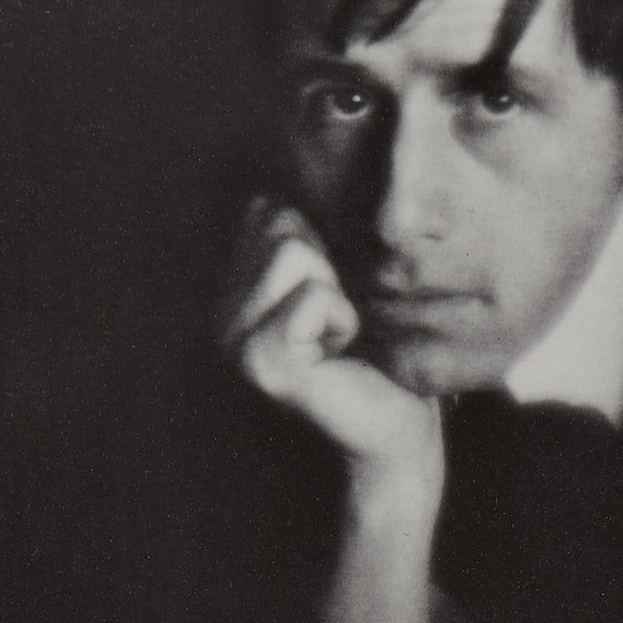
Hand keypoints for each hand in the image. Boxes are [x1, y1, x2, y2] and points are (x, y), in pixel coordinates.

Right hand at [220, 198, 444, 622]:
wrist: (398, 436)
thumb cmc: (384, 356)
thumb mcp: (348, 284)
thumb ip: (314, 237)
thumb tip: (285, 186)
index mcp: (237, 292)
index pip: (272, 210)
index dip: (327, 247)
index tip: (339, 304)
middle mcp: (223, 315)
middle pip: (281, 224)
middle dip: (332, 268)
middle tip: (343, 327)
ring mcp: (234, 340)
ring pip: (295, 253)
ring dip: (340, 295)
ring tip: (342, 341)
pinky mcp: (261, 361)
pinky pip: (313, 296)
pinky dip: (343, 320)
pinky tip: (340, 357)